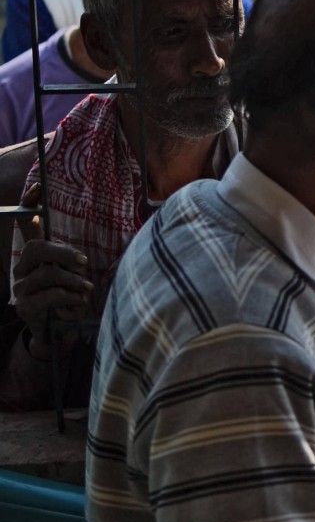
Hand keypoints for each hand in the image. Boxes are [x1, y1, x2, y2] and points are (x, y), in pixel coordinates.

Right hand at [11, 183, 92, 358]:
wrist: (60, 333)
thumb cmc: (71, 298)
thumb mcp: (76, 275)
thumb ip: (74, 260)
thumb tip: (81, 255)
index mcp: (37, 257)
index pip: (25, 226)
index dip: (27, 205)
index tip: (37, 187)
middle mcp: (24, 268)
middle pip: (36, 248)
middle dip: (63, 252)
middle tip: (82, 261)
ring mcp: (21, 287)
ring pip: (47, 274)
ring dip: (73, 280)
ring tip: (87, 288)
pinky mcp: (25, 306)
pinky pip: (49, 295)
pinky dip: (69, 297)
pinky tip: (77, 302)